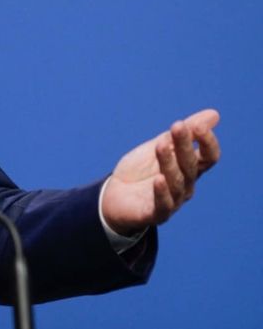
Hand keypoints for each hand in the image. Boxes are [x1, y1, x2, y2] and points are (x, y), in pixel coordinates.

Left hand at [101, 109, 220, 235]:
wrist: (114, 195)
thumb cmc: (140, 170)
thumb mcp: (161, 146)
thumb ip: (185, 133)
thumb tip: (214, 114)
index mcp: (189, 169)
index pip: (208, 157)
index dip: (207, 143)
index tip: (198, 125)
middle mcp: (186, 186)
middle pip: (191, 165)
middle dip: (184, 145)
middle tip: (177, 126)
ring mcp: (172, 201)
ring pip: (176, 182)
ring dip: (169, 162)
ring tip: (160, 145)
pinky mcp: (155, 213)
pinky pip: (163, 204)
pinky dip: (162, 192)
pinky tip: (158, 179)